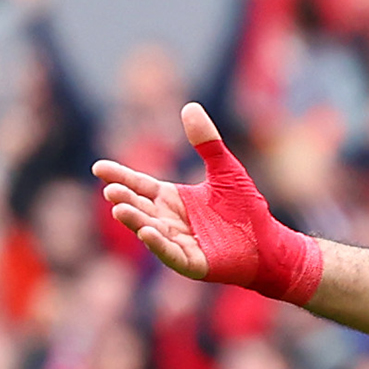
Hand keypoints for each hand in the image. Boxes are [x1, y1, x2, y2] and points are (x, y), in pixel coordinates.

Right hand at [94, 104, 324, 304]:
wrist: (269, 243)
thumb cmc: (245, 209)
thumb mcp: (225, 170)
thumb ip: (207, 143)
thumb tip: (190, 106)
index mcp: (172, 199)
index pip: (140, 185)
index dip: (121, 177)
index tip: (99, 167)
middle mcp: (169, 220)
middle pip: (140, 207)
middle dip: (125, 199)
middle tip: (111, 190)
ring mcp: (178, 243)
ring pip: (150, 230)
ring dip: (135, 221)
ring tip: (120, 209)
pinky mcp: (192, 262)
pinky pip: (171, 253)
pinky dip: (159, 244)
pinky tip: (148, 232)